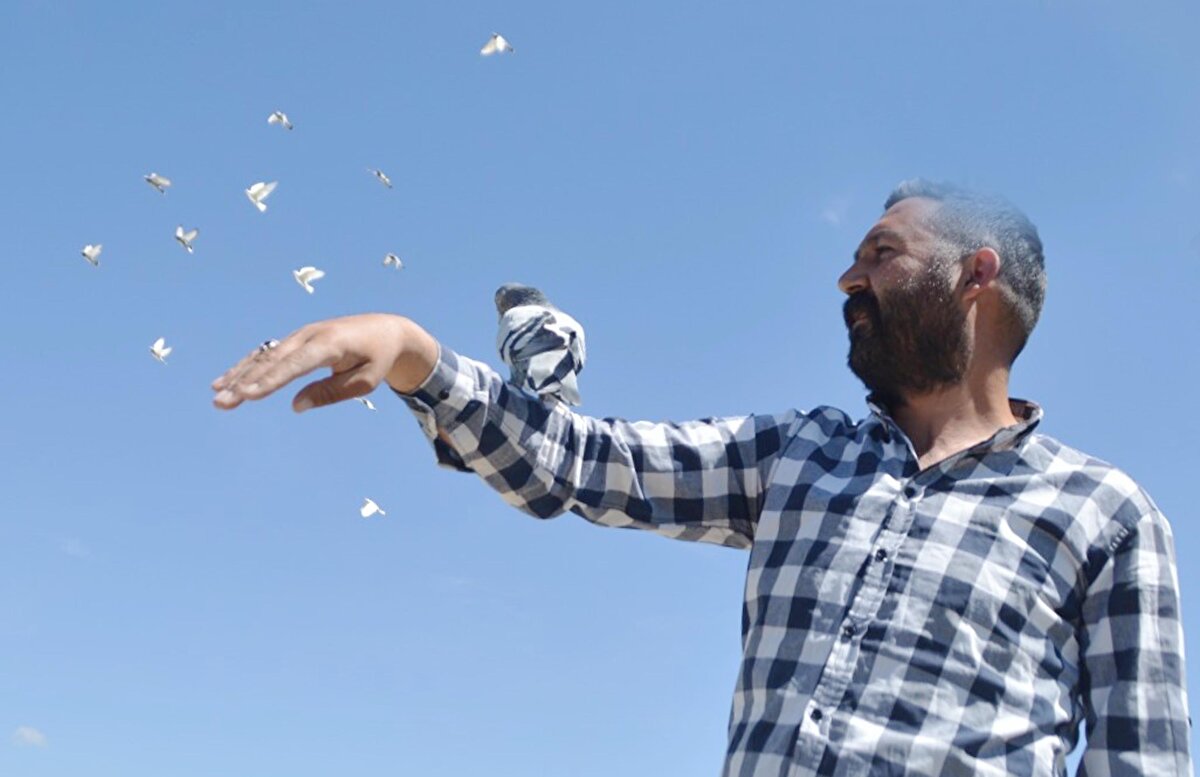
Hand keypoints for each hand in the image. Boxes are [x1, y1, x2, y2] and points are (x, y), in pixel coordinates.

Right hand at [211, 313, 438, 411]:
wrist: (386, 330)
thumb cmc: (378, 359)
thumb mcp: (365, 381)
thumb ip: (332, 392)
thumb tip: (297, 406)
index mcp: (330, 344)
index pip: (295, 364)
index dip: (270, 380)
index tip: (248, 395)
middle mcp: (310, 335)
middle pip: (272, 361)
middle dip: (245, 382)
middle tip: (222, 402)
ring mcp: (300, 335)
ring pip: (264, 356)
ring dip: (239, 376)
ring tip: (217, 396)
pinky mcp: (296, 340)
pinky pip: (268, 354)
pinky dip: (247, 367)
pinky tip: (226, 382)